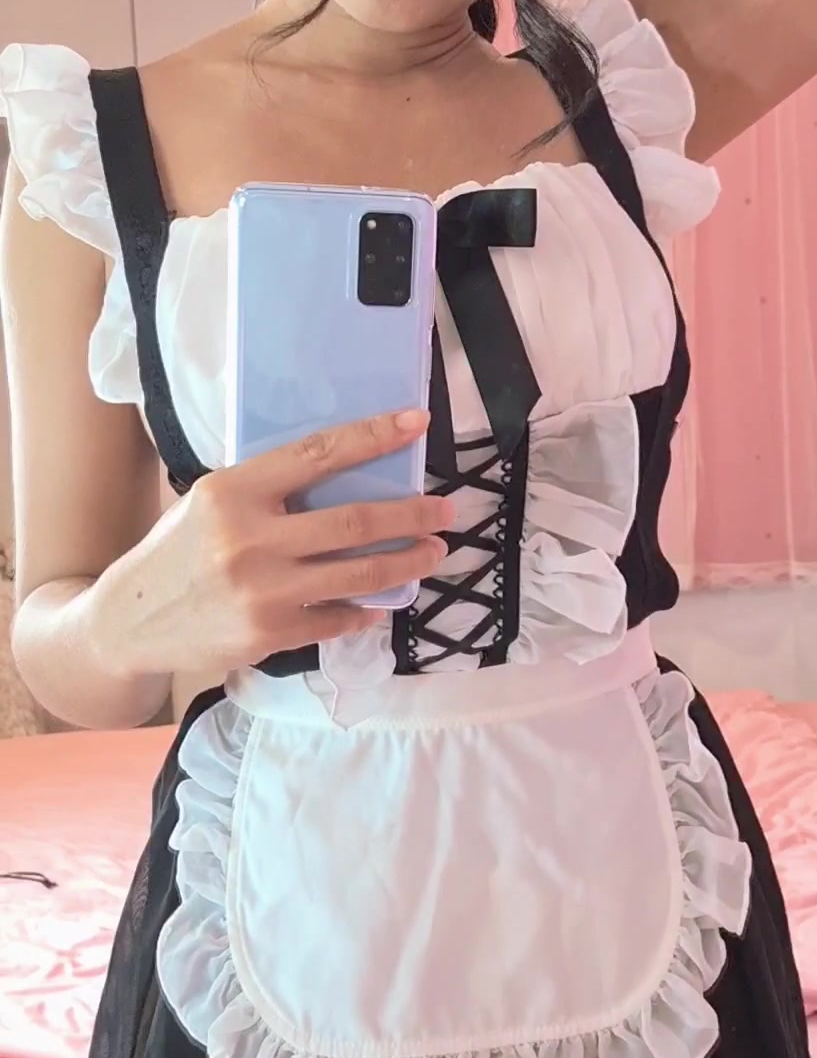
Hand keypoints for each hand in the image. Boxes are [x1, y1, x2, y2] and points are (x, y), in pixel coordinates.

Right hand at [94, 409, 450, 680]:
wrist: (131, 619)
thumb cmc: (178, 551)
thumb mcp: (209, 502)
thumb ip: (266, 490)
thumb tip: (343, 474)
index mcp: (235, 490)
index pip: (318, 455)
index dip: (373, 437)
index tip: (415, 424)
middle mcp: (250, 538)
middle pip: (355, 520)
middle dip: (411, 515)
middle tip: (445, 510)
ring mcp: (262, 590)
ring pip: (358, 572)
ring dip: (406, 562)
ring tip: (432, 552)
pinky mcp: (269, 633)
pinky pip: (336, 617)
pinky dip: (366, 608)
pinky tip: (383, 601)